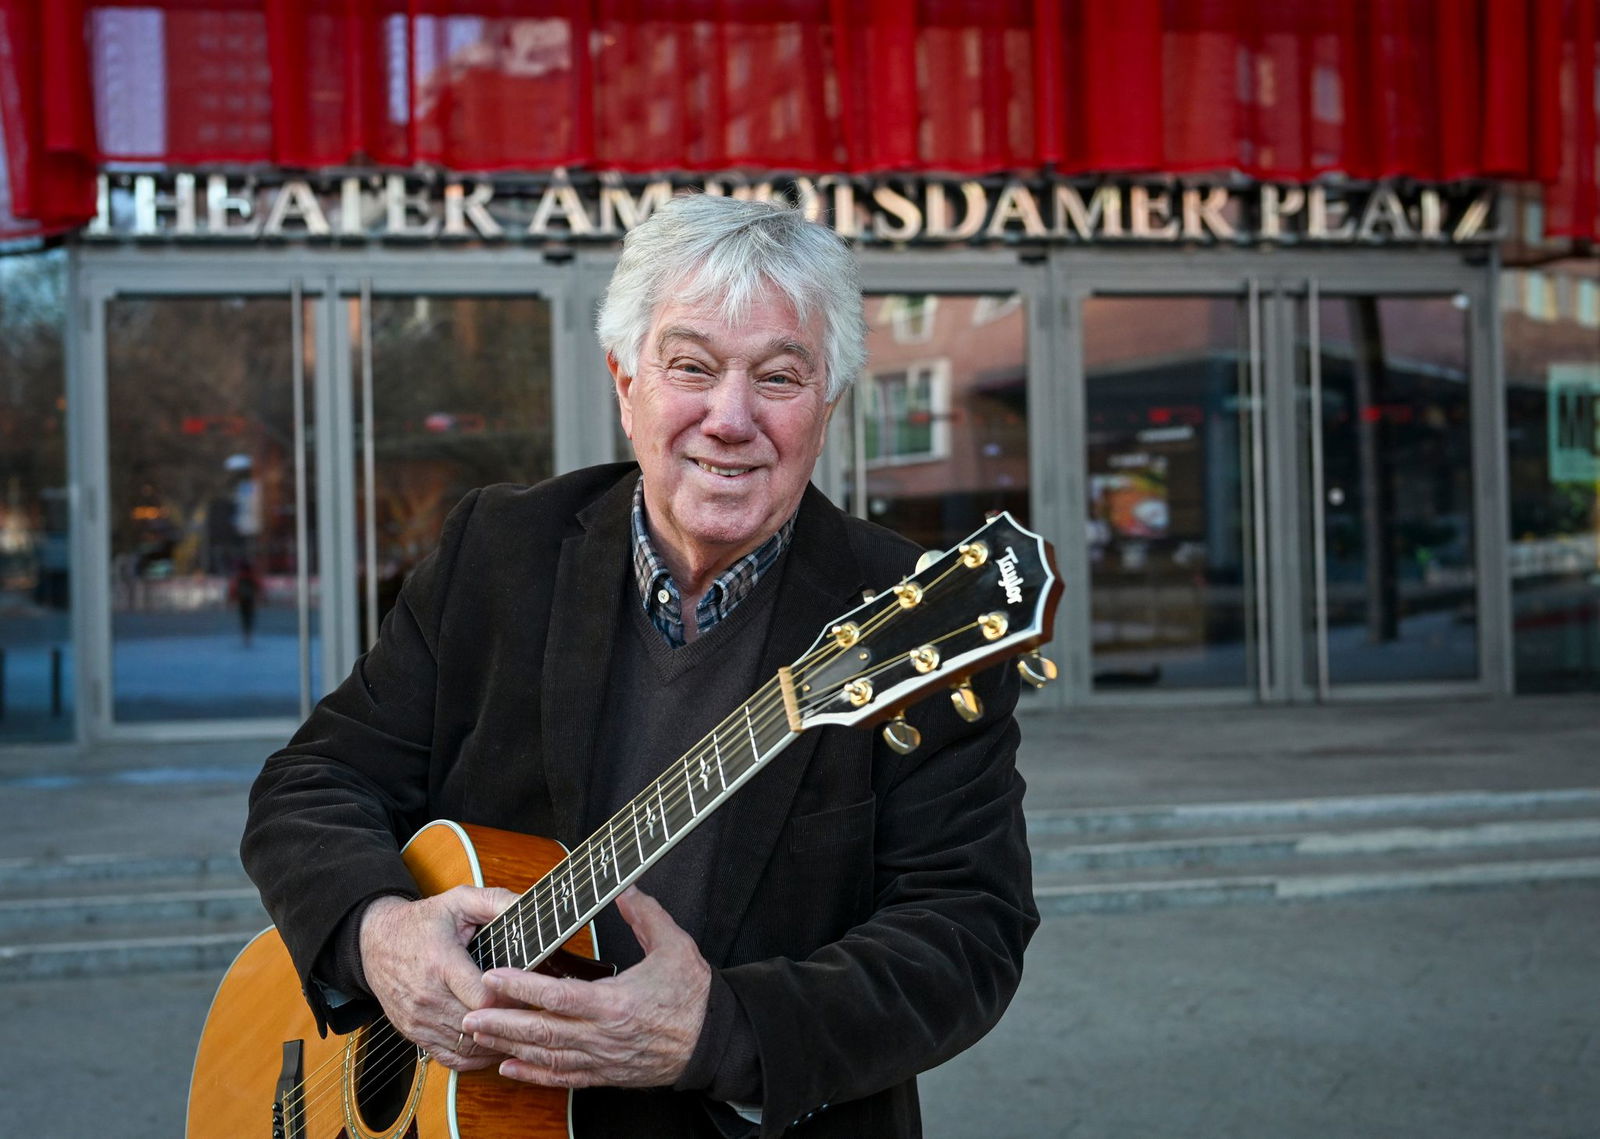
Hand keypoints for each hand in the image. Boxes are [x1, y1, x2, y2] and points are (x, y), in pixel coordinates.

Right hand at [358, 886, 520, 1070]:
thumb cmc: (423, 922)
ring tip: (519, 1028)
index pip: (483, 999)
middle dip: (509, 1022)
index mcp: (441, 963)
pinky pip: (451, 1058)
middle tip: (531, 1012)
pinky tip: (494, 1043)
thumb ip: (495, 901)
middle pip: (478, 1027)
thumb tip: (526, 906)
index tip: (526, 989)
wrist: (375, 942)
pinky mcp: (415, 1034)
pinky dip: (476, 1057)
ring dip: (497, 1042)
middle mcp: (428, 997)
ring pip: (468, 1047)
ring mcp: (419, 1020)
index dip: (511, 998)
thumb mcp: (458, 900)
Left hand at [461, 886, 710, 1087]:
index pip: (558, 995)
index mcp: (615, 1003)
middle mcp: (602, 1035)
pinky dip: (532, 1076)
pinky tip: (508, 1068)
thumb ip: (644, 914)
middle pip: (541, 1031)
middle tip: (467, 1015)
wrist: (714, 1042)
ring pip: (545, 1057)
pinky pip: (562, 1078)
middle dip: (500, 1023)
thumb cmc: (695, 996)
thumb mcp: (674, 945)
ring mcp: (601, 1059)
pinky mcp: (605, 1074)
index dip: (522, 987)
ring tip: (477, 1037)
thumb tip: (624, 886)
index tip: (493, 977)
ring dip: (508, 1048)